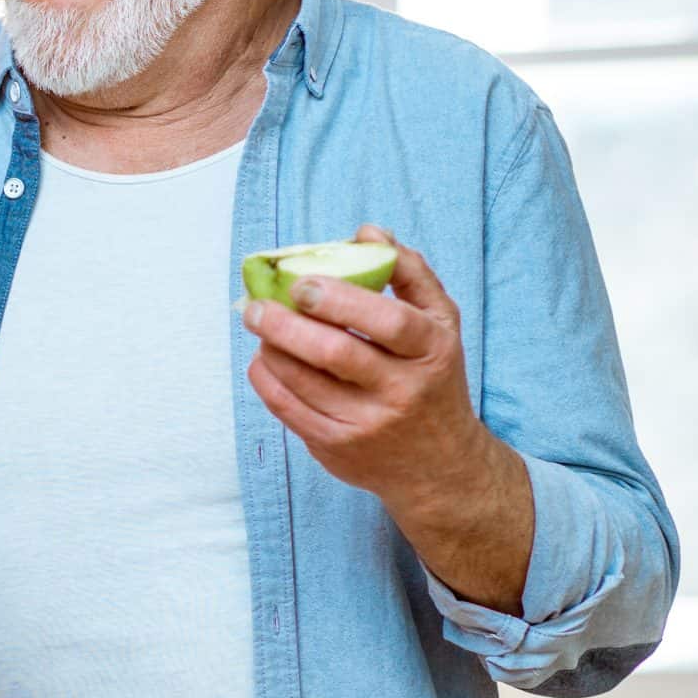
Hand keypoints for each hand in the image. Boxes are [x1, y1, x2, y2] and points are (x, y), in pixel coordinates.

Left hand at [241, 225, 502, 515]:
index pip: (389, 322)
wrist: (439, 464)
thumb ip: (409, 272)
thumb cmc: (433, 378)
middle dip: (286, 325)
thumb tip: (366, 232)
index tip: (302, 285)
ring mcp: (368, 424)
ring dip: (270, 348)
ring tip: (259, 324)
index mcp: (432, 352)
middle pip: (336, 353)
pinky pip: (288, 410)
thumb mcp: (441, 323)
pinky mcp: (336, 448)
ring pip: (304, 381)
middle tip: (256, 305)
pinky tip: (263, 358)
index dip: (341, 300)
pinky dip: (266, 379)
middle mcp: (402, 390)